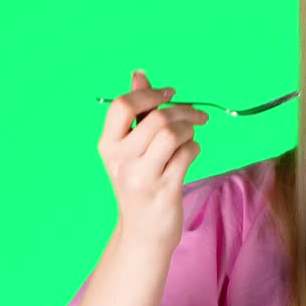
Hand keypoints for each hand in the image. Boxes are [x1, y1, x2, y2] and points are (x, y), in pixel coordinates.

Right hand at [98, 69, 210, 254]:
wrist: (143, 232)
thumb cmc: (140, 182)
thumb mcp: (130, 148)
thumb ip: (136, 111)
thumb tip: (139, 74)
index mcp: (107, 144)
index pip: (122, 105)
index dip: (151, 93)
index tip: (170, 93)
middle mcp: (120, 159)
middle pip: (157, 118)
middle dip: (184, 111)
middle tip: (198, 115)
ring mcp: (141, 176)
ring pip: (173, 134)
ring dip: (190, 129)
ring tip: (191, 136)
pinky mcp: (164, 190)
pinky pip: (187, 154)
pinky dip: (195, 148)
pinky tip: (191, 154)